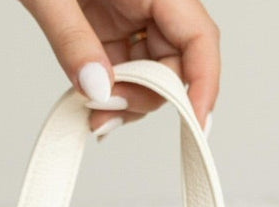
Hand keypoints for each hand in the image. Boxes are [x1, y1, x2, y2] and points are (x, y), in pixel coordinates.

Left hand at [19, 0, 219, 138]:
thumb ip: (73, 40)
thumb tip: (98, 89)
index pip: (198, 37)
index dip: (204, 83)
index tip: (195, 123)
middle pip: (176, 62)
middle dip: (147, 97)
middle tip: (108, 112)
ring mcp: (130, 12)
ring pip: (151, 70)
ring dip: (127, 100)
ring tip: (93, 111)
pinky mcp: (110, 23)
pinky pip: (125, 65)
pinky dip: (111, 90)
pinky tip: (92, 102)